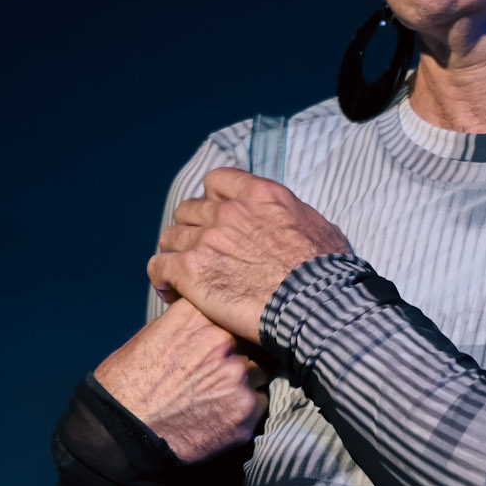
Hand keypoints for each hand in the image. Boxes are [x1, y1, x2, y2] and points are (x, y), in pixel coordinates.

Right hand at [93, 298, 268, 461]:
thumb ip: (189, 325)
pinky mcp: (246, 410)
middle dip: (239, 356)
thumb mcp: (152, 334)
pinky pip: (260, 404)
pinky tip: (219, 416)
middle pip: (250, 343)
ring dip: (244, 383)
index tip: (221, 340)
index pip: (231, 312)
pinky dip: (245, 410)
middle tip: (216, 374)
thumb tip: (211, 320)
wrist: (120, 431)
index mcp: (198, 315)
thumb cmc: (127, 383)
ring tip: (215, 397)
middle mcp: (223, 340)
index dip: (229, 327)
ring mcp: (237, 376)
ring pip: (258, 373)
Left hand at [147, 167, 350, 342]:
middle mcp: (228, 212)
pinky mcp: (190, 271)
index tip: (218, 218)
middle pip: (188, 210)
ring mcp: (206, 240)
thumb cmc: (326, 274)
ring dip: (174, 253)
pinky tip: (170, 291)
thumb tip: (299, 224)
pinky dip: (161, 278)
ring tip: (181, 276)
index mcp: (259, 195)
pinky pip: (159, 266)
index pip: (217, 181)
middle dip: (191, 229)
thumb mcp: (321, 229)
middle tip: (199, 252)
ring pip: (170, 237)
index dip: (213, 200)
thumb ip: (297, 218)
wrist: (313, 303)